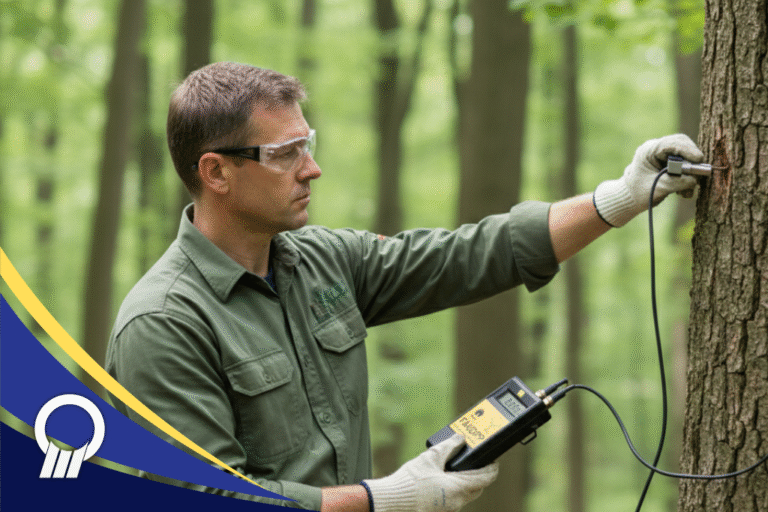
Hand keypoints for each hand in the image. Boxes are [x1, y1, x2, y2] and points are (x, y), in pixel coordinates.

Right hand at [363, 434, 498, 511]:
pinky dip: (453, 490)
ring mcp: (449, 509)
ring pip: (465, 495)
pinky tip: (442, 481)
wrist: (392, 500)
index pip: (486, 478)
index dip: (492, 468)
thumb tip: (460, 439)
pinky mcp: (440, 511)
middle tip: (475, 462)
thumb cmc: (411, 481)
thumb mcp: (431, 457)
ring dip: (465, 483)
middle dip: (479, 475)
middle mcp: (457, 502)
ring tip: (455, 469)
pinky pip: (453, 500)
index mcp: (459, 488)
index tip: (494, 460)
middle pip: (477, 488)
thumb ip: (449, 447)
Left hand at [593, 134, 702, 226]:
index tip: (699, 159)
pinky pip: (686, 166)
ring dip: (690, 173)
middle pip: (683, 146)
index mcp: (649, 150)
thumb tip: (694, 180)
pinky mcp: (671, 163)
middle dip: (692, 161)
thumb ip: (676, 183)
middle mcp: (658, 149)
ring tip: (686, 191)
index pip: (672, 143)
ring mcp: (665, 155)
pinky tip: (683, 192)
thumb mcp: (657, 188)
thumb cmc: (639, 192)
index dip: (688, 150)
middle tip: (698, 175)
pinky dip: (688, 178)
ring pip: (687, 157)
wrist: (631, 197)